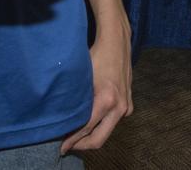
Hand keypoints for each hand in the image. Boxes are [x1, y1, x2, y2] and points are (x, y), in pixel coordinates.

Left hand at [61, 27, 131, 152]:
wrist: (117, 42)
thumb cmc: (96, 56)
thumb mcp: (82, 78)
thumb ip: (76, 101)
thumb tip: (61, 120)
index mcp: (107, 100)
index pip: (86, 128)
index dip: (72, 140)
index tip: (61, 147)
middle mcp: (120, 106)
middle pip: (99, 139)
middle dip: (81, 145)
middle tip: (66, 146)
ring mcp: (126, 107)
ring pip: (106, 132)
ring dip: (90, 136)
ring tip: (74, 135)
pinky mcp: (129, 105)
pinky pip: (112, 122)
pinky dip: (100, 126)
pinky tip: (87, 123)